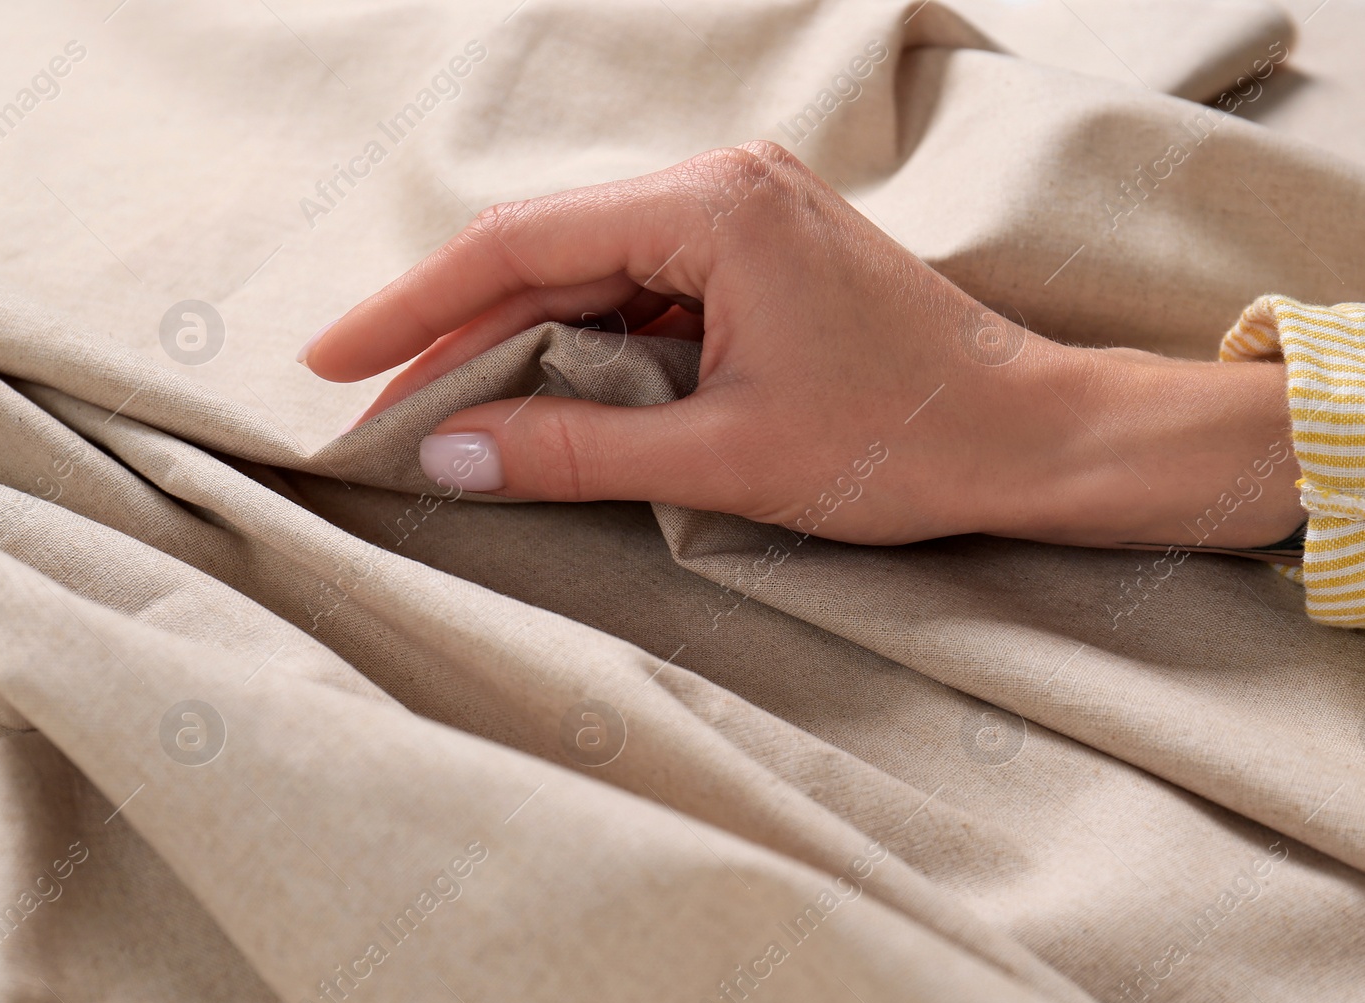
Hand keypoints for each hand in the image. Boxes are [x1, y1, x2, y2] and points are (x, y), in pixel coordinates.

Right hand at [300, 141, 1302, 552]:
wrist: (1031, 436)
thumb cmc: (902, 442)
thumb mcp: (722, 456)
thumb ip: (572, 451)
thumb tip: (444, 454)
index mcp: (711, 208)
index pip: (519, 248)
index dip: (413, 307)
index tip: (333, 361)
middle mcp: (723, 185)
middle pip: (547, 257)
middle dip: (456, 335)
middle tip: (372, 407)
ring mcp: (747, 215)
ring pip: (591, 277)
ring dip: (517, 344)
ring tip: (437, 413)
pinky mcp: (763, 256)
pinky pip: (643, 293)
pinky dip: (585, 348)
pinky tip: (538, 397)